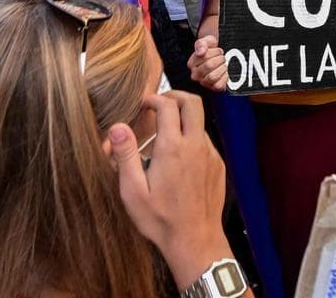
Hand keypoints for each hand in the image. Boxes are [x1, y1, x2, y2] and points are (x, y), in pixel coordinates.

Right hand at [108, 91, 231, 290]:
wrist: (195, 240)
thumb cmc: (160, 219)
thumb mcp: (133, 190)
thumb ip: (125, 155)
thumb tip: (117, 126)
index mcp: (172, 148)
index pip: (168, 105)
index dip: (154, 98)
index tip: (144, 103)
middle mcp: (196, 145)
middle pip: (193, 102)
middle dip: (176, 95)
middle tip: (159, 102)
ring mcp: (210, 154)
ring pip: (199, 123)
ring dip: (183, 120)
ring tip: (162, 136)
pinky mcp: (218, 164)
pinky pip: (205, 142)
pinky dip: (191, 138)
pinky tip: (177, 158)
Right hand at [188, 35, 227, 91]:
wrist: (219, 58)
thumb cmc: (211, 50)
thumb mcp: (206, 42)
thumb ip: (201, 44)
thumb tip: (201, 52)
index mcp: (191, 63)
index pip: (204, 56)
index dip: (215, 52)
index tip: (218, 51)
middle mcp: (195, 74)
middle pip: (209, 65)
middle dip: (220, 59)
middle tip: (222, 57)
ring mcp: (203, 82)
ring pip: (212, 77)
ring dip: (222, 68)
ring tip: (223, 65)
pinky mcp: (212, 88)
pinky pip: (218, 85)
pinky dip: (224, 77)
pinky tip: (224, 72)